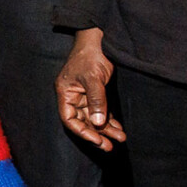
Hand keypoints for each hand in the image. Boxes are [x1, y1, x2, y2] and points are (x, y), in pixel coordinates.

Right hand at [55, 30, 125, 150]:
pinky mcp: (96, 92)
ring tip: (121, 138)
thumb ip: (96, 101)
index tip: (97, 140)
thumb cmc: (91, 55)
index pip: (69, 118)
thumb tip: (98, 124)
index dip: (82, 131)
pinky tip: (119, 128)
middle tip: (109, 147)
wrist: (100, 39)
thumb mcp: (93, 78)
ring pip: (94, 117)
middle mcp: (73, 96)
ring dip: (106, 129)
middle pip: (83, 121)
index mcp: (65, 92)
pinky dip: (109, 120)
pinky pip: (101, 111)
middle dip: (96, 134)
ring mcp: (85, 95)